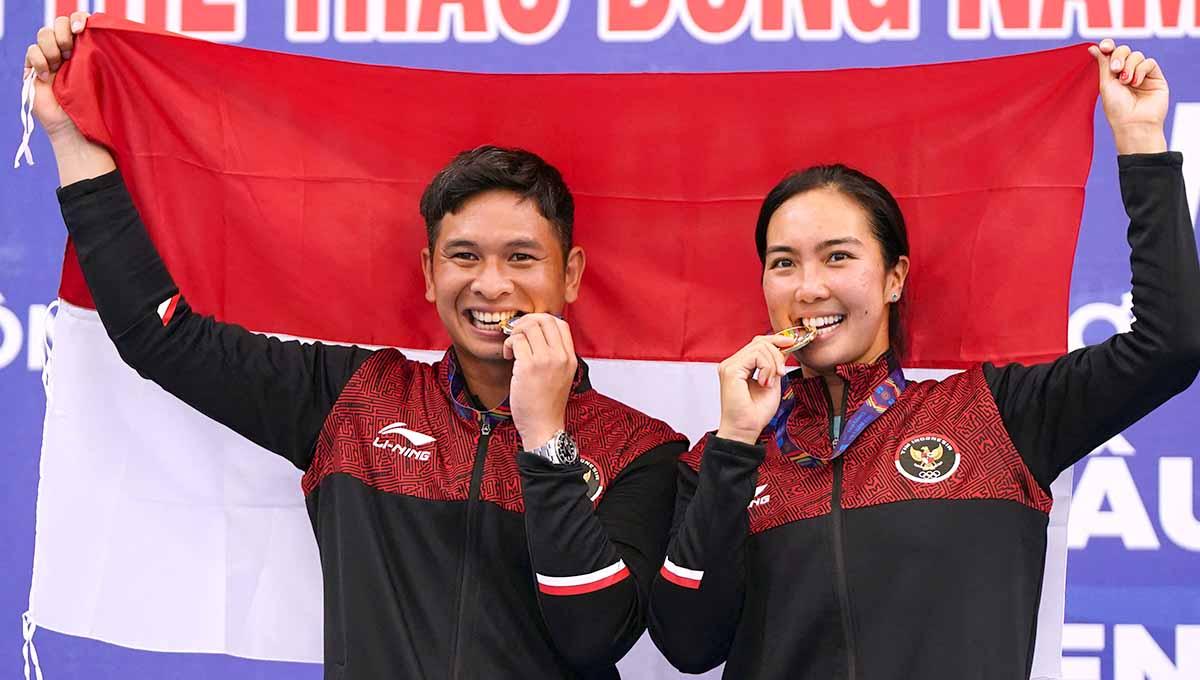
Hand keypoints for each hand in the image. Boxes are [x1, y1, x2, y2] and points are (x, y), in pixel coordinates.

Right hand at [25, 12, 89, 138]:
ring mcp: (50, 57)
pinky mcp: (34, 67)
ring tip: (59, 66)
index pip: (79, 22)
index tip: (82, 30)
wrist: (75, 128)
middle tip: (69, 52)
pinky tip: (46, 76)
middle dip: (63, 33)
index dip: (78, 20)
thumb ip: (98, 55)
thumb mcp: (101, 78)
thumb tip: (100, 33)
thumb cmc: (94, 107)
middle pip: (59, 22)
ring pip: (44, 34)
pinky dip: (38, 61)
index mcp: (86, 49)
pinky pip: (31, 50)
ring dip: (51, 47)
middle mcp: (67, 50)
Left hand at [503, 313, 577, 449]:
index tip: (531, 330)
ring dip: (515, 333)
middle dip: (526, 322)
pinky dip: (509, 344)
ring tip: (513, 347)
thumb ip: (554, 355)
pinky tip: (508, 356)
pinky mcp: (528, 367)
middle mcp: (560, 356)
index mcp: (570, 357)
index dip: (542, 321)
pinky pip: (517, 341)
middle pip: (544, 319)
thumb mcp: (561, 375)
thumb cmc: (547, 404)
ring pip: (528, 327)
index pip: (560, 323)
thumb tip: (537, 335)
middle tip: (518, 334)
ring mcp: (545, 361)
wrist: (543, 426)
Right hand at [715, 335, 793, 445]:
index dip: (775, 340)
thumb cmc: (756, 413)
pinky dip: (767, 367)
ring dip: (773, 364)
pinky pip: (756, 355)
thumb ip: (775, 365)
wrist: (745, 430)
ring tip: (770, 382)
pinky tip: (765, 383)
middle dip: (777, 354)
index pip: (757, 343)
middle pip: (759, 342)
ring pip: (759, 346)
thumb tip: (784, 347)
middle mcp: (731, 364)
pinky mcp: (731, 370)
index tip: (792, 343)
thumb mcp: (772, 382)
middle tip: (781, 373)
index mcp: (739, 366)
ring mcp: (729, 366)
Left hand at [1089, 39, 1168, 153]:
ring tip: (1125, 81)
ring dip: (1129, 66)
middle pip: (1125, 50)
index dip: (1109, 46)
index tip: (1105, 47)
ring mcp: (1142, 75)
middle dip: (1118, 56)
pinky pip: (1149, 63)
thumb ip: (1103, 64)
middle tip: (1115, 69)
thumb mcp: (1105, 84)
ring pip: (1137, 55)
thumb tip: (1093, 47)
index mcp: (1113, 75)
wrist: (1133, 123)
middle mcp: (1127, 73)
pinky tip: (1136, 83)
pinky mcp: (1156, 78)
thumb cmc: (1116, 108)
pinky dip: (1141, 70)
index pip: (1111, 53)